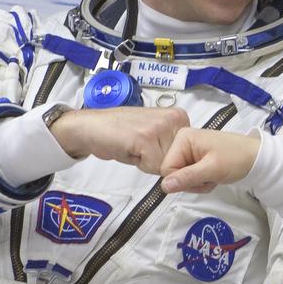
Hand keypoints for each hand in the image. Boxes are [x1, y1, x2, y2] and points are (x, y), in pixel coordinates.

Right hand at [49, 106, 189, 173]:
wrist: (93, 126)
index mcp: (179, 117)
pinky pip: (153, 167)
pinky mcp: (146, 138)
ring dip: (149, 162)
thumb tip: (189, 165)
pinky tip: (130, 148)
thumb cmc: (122, 131)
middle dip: (159, 160)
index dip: (167, 157)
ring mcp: (161, 127)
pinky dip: (140, 164)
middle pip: (179, 160)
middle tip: (141, 147)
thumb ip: (172, 143)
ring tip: (135, 147)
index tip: (152, 146)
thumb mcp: (156, 133)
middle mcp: (174, 118)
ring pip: (166, 165)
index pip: (187, 153)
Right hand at [160, 129, 260, 193]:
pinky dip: (202, 181)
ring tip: (213, 175)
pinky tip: (214, 175)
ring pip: (181, 178)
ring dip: (198, 183)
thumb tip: (164, 186)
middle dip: (191, 181)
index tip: (200, 178)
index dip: (181, 179)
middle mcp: (183, 142)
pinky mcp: (196, 159)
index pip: (166, 168)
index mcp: (183, 138)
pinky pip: (190, 177)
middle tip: (209, 177)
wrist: (257, 158)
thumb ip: (187, 177)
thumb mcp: (212, 169)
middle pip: (173, 174)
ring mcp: (190, 151)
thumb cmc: (237, 158)